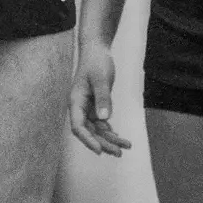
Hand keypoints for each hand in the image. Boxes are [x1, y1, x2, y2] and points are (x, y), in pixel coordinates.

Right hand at [68, 38, 131, 156]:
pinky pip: (102, 123)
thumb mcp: (101, 78)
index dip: (87, 140)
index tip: (99, 150)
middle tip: (119, 153)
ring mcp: (88, 108)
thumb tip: (104, 119)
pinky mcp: (96, 106)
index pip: (78, 127)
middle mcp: (80, 107)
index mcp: (76, 101)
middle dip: (103, 143)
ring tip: (125, 147)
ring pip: (97, 129)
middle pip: (89, 132)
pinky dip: (111, 131)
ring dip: (110, 139)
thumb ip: (103, 97)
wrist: (97, 50)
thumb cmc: (96, 61)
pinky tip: (121, 138)